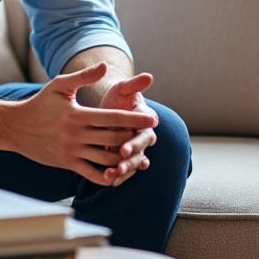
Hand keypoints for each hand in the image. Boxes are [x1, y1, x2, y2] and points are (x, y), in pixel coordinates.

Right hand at [8, 63, 158, 186]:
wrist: (15, 127)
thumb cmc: (40, 103)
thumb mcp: (60, 85)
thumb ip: (84, 77)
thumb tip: (105, 66)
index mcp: (78, 114)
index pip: (113, 117)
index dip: (136, 119)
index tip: (153, 119)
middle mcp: (76, 135)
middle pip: (114, 139)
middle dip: (134, 138)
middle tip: (150, 136)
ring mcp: (72, 151)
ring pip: (106, 159)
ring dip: (125, 159)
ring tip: (140, 154)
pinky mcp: (67, 163)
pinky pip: (92, 174)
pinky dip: (108, 176)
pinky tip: (121, 173)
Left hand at [98, 72, 158, 186]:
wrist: (110, 107)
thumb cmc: (118, 97)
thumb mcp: (123, 88)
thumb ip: (134, 84)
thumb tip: (149, 76)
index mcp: (145, 120)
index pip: (143, 134)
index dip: (135, 143)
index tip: (123, 149)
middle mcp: (143, 136)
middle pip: (140, 152)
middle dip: (129, 161)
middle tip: (118, 168)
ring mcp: (134, 147)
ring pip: (133, 162)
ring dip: (124, 171)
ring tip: (112, 177)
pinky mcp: (125, 156)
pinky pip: (125, 168)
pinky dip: (119, 175)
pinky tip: (110, 181)